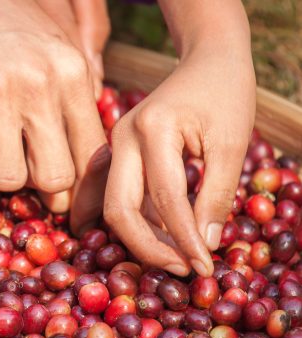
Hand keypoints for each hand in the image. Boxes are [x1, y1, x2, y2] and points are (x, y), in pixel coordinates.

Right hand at [0, 0, 108, 231]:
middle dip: (36, 186)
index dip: (77, 185)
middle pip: (54, 177)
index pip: (91, 154)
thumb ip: (80, 80)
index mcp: (73, 72)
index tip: (60, 193)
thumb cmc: (2, 11)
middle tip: (20, 167)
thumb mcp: (55, 35)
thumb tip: (92, 130)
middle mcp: (40, 84)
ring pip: (7, 177)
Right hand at [104, 45, 254, 275]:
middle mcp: (121, 138)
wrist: (206, 60)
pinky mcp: (116, 153)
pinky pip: (115, 196)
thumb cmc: (226, 95)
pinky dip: (133, 221)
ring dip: (140, 239)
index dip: (184, 239)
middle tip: (181, 269)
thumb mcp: (233, 143)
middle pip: (119, 209)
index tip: (204, 267)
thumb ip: (216, 195)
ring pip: (112, 206)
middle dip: (148, 247)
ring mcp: (113, 145)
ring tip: (174, 258)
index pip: (164, 199)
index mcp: (152, 129)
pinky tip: (154, 239)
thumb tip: (204, 246)